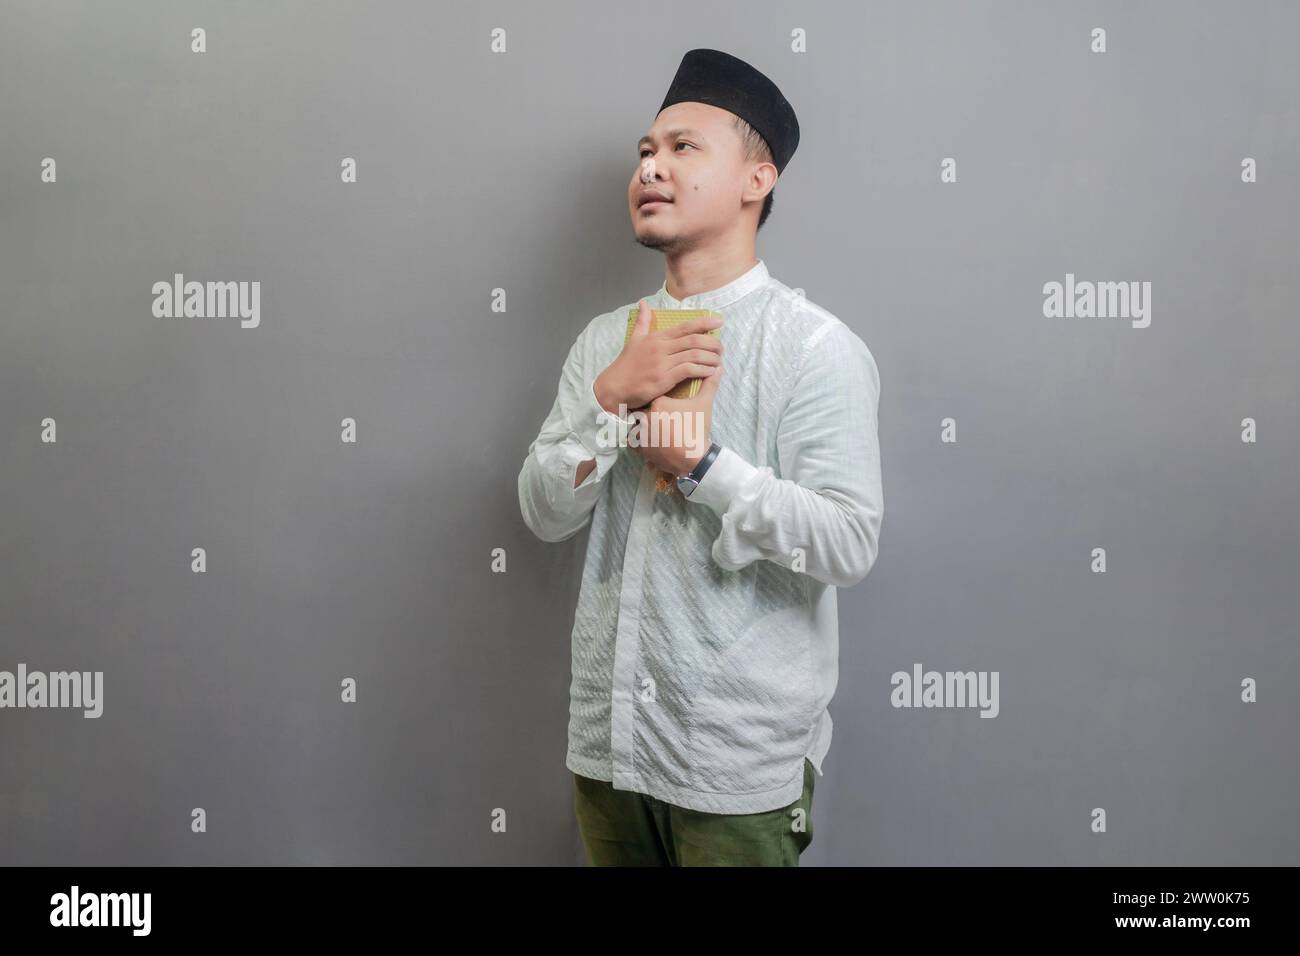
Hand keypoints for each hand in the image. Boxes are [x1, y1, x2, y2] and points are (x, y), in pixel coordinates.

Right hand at [594, 299, 722, 413]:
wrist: (613, 387)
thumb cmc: (625, 365)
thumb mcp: (634, 339)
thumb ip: (642, 322)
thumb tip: (643, 303)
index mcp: (656, 337)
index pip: (685, 327)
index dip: (704, 322)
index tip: (719, 321)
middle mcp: (661, 347)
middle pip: (694, 339)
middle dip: (712, 342)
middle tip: (722, 347)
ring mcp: (662, 363)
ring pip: (694, 354)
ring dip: (711, 357)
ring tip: (719, 361)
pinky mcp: (663, 378)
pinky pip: (688, 370)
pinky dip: (703, 370)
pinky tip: (711, 372)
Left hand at [631, 358, 722, 477]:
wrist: (694, 458)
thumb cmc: (697, 429)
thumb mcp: (704, 405)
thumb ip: (709, 385)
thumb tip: (719, 368)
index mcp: (658, 403)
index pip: (656, 399)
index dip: (664, 406)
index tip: (672, 412)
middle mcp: (646, 416)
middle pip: (646, 412)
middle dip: (654, 418)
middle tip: (668, 425)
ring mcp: (642, 433)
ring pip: (640, 427)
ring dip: (647, 430)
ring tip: (662, 435)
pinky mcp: (641, 449)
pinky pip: (637, 443)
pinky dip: (644, 444)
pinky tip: (656, 444)